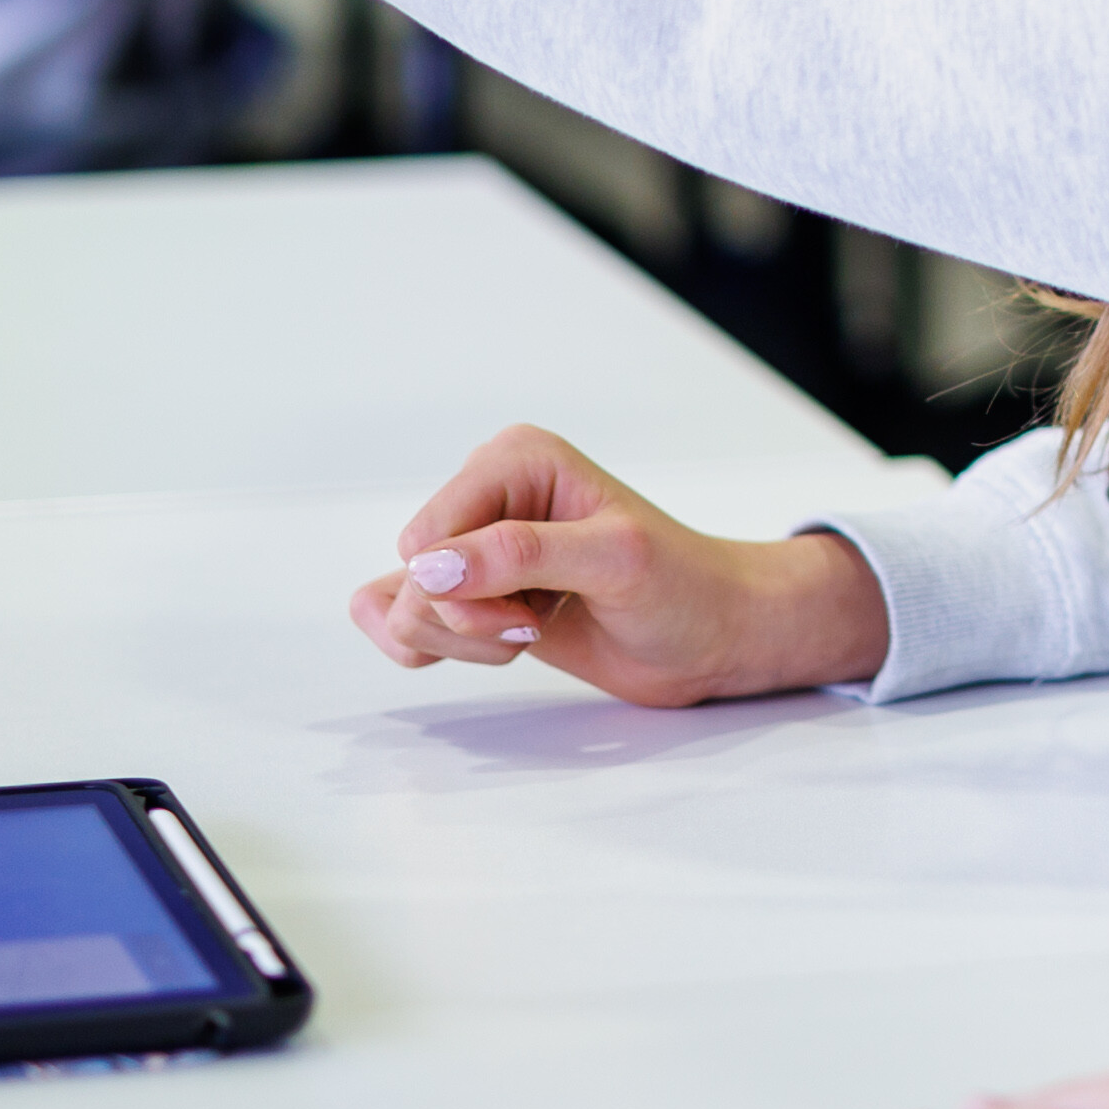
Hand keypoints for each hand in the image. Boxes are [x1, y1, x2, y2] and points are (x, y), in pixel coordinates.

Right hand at [348, 424, 892, 703]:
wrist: (709, 635)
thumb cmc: (681, 586)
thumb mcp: (613, 561)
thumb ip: (521, 556)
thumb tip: (428, 566)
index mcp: (514, 458)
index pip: (431, 534)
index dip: (472, 586)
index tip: (540, 602)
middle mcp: (484, 495)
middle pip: (412, 576)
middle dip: (470, 620)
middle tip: (538, 618)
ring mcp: (471, 548)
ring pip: (399, 607)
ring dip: (463, 640)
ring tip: (531, 626)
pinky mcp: (468, 594)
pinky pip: (399, 625)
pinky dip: (442, 650)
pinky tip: (502, 641)